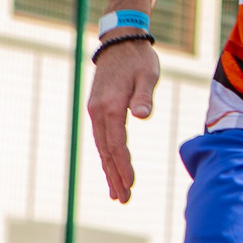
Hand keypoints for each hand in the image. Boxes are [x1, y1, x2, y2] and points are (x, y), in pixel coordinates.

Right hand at [86, 38, 161, 203]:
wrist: (120, 42)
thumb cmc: (139, 59)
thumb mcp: (147, 75)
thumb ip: (144, 96)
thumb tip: (142, 115)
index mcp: (111, 106)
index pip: (116, 144)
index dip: (123, 166)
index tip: (131, 184)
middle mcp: (98, 112)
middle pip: (106, 151)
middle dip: (115, 176)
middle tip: (123, 199)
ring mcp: (95, 111)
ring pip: (102, 148)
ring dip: (109, 171)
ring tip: (117, 193)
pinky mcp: (98, 110)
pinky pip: (101, 139)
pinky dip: (106, 157)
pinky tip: (111, 169)